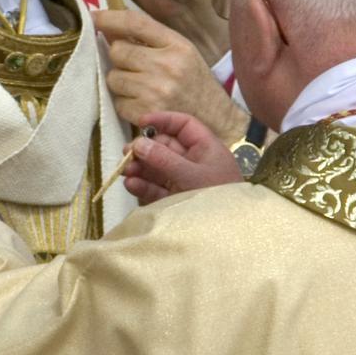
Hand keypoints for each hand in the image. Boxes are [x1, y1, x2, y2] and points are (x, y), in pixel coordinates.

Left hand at [94, 8, 248, 144]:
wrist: (215, 121)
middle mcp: (167, 66)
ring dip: (120, 81)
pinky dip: (125, 103)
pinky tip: (142, 103)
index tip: (95, 17)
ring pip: (113, 77)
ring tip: (140, 86)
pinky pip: (118, 102)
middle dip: (118, 57)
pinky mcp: (147, 114)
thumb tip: (108, 27)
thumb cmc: (195, 83)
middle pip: (118, 51)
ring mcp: (155, 91)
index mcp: (177, 45)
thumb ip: (151, 38)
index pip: (136, 23)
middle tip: (132, 65)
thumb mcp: (182, 52)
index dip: (110, 18)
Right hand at [123, 111, 241, 203]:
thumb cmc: (217, 196)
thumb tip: (138, 143)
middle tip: (126, 153)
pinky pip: (158, 188)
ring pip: (159, 169)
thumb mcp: (192, 175)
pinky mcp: (177, 200)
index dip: (163, 121)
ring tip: (125, 170)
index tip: (140, 122)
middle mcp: (194, 162)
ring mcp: (184, 181)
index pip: (184, 126)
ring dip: (141, 167)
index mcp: (206, 148)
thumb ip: (164, 159)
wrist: (229, 234)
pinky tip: (131, 184)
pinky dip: (144, 186)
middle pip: (166, 147)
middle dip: (145, 148)